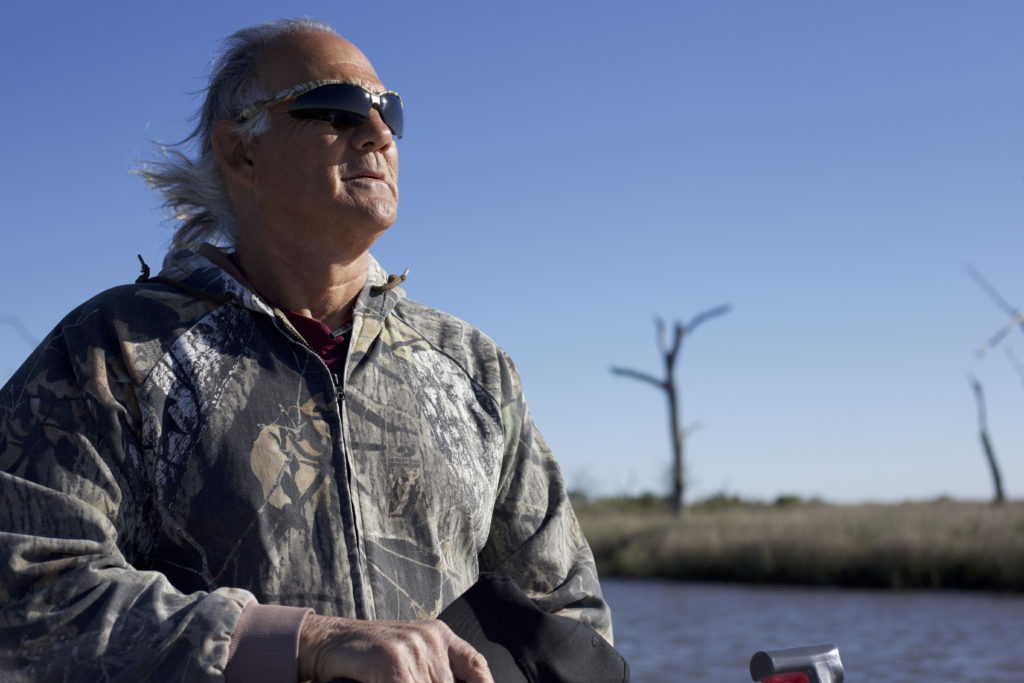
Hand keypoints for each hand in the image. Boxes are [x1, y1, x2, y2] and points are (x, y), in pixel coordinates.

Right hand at [298, 614, 493, 682]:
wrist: (329, 643)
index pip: (475, 666)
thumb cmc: (369, 655)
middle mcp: (431, 639)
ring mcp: (414, 649)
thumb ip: (433, 671)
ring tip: (397, 681)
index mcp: (438, 635)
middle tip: (414, 682)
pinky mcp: (395, 663)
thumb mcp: (409, 655)